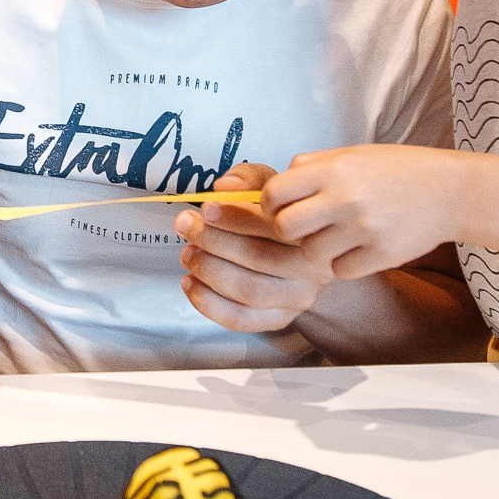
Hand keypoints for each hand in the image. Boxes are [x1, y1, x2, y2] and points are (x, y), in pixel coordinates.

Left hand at [174, 162, 331, 332]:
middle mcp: (313, 268)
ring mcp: (298, 297)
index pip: (273, 227)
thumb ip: (247, 179)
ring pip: (249, 291)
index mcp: (312, 231)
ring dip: (209, 271)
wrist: (298, 242)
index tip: (206, 208)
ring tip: (187, 252)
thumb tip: (224, 188)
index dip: (235, 218)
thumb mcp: (269, 185)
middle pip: (259, 259)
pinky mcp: (280, 318)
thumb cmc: (278, 212)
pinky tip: (190, 282)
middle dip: (214, 241)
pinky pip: (241, 319)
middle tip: (186, 224)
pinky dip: (209, 303)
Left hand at [257, 145, 465, 279]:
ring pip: (310, 255)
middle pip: (284, 229)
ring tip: (335, 237)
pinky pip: (339, 271)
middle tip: (303, 228)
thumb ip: (310, 167)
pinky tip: (356, 249)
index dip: (269, 204)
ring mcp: (364, 229)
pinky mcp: (381, 255)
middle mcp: (345, 199)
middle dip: (288, 231)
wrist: (449, 191)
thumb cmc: (395, 170)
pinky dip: (342, 264)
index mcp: (334, 169)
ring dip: (316, 250)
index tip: (278, 208)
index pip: (274, 193)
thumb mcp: (352, 154)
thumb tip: (270, 188)